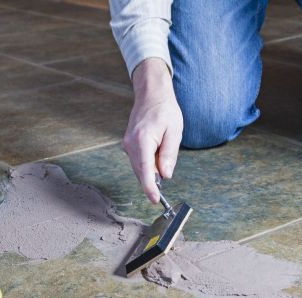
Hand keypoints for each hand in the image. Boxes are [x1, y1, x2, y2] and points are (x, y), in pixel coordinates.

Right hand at [123, 58, 182, 203]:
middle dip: (153, 180)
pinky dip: (148, 164)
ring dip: (152, 171)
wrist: (151, 94)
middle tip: (165, 180)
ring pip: (140, 168)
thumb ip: (169, 155)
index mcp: (143, 140)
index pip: (146, 170)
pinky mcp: (128, 145)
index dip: (150, 188)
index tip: (155, 200)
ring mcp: (127, 145)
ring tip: (164, 155)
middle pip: (142, 172)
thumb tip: (165, 175)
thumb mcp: (174, 132)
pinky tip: (157, 154)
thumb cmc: (165, 110)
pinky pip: (139, 161)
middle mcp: (131, 144)